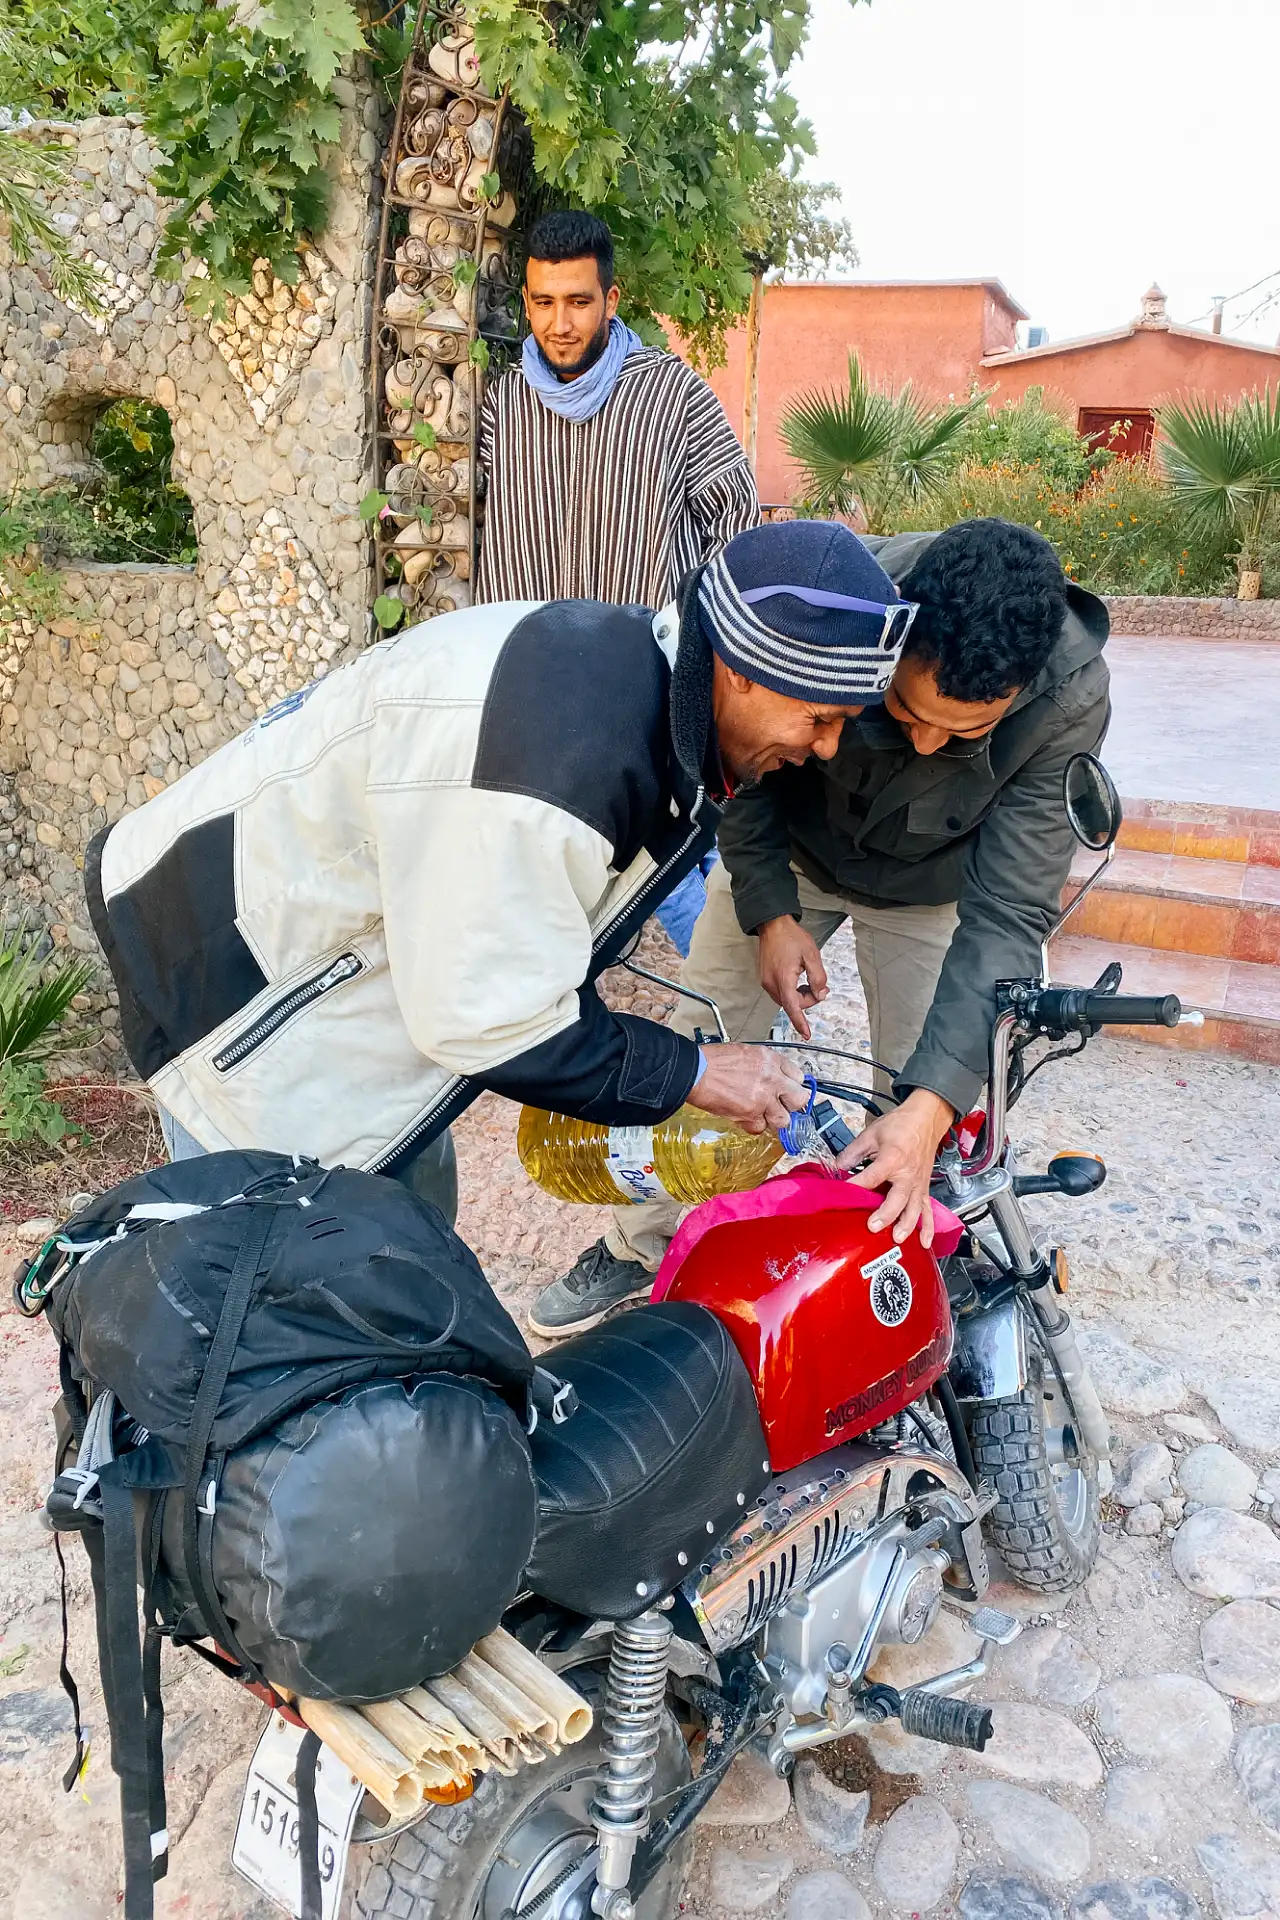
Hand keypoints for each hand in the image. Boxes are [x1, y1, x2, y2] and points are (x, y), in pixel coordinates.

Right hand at [690, 1044, 808, 1134]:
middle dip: (792, 1105)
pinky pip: (760, 1128)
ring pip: (784, 1119)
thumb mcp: (746, 1053)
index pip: (798, 1076)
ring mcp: (764, 1098)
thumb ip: (763, 1066)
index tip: (789, 1091)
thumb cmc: (713, 1061)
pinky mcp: (751, 1114)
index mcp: (771, 1059)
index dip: (792, 1086)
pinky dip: (753, 1126)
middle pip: (800, 1099)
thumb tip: (771, 1077)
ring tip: (762, 1114)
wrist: (696, 1071)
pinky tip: (745, 1117)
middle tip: (782, 1105)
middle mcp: (772, 1078)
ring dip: (774, 1119)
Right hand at [757, 916, 828, 1041]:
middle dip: (808, 1000)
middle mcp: (772, 983)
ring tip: (810, 980)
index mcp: (783, 978)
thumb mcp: (812, 955)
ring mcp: (767, 981)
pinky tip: (799, 978)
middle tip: (821, 987)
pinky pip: (782, 992)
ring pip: (787, 999)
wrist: (773, 925)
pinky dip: (793, 991)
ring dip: (800, 996)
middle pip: (792, 1004)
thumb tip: (820, 994)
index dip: (800, 1022)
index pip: (793, 1007)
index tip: (806, 1034)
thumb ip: (818, 977)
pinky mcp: (766, 979)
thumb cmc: (790, 937)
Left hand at [835, 1088, 954, 1247]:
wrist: (926, 1119)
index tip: (842, 1195)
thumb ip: (853, 1152)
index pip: (871, 1177)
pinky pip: (928, 1210)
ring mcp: (918, 1183)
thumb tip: (837, 1167)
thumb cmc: (902, 1125)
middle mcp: (908, 1174)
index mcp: (893, 1158)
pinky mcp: (924, 1188)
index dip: (856, 1187)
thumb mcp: (872, 1133)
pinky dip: (928, 1227)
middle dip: (885, 1214)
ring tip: (897, 1238)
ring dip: (906, 1225)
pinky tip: (924, 1242)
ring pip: (914, 1209)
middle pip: (897, 1199)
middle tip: (873, 1226)